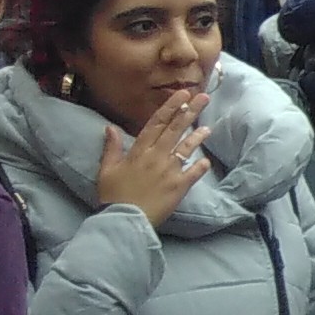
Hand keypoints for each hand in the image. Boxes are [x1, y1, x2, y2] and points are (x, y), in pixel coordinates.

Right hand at [96, 91, 212, 230]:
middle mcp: (156, 157)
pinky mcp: (179, 186)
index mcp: (138, 152)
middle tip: (203, 97)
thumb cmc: (113, 195)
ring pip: (186, 148)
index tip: (182, 94)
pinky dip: (200, 166)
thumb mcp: (107, 170)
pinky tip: (206, 160)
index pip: (156, 124)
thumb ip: (111, 148)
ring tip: (207, 127)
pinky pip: (193, 173)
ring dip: (197, 136)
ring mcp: (169, 171)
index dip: (170, 107)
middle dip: (189, 112)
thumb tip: (110, 127)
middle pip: (174, 130)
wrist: (123, 220)